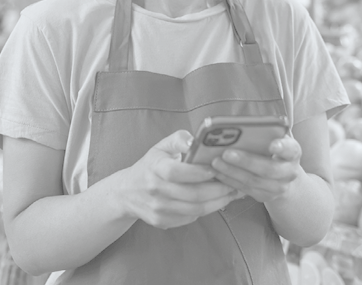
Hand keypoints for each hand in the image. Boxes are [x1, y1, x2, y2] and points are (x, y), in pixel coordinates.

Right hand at [120, 130, 240, 228]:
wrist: (127, 192)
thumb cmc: (150, 165)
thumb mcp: (161, 146)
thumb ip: (178, 139)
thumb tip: (195, 141)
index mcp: (154, 168)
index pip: (177, 172)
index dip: (198, 172)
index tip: (216, 168)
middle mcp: (155, 190)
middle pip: (192, 194)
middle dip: (217, 190)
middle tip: (234, 182)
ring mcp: (158, 209)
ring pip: (195, 209)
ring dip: (217, 202)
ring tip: (231, 192)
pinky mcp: (163, 222)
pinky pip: (190, 218)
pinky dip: (207, 210)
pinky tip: (216, 201)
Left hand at [210, 135, 301, 203]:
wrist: (284, 177)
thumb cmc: (274, 151)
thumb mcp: (276, 139)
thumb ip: (265, 134)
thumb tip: (239, 127)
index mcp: (293, 152)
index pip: (290, 149)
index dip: (282, 147)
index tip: (272, 145)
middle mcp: (289, 172)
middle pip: (268, 169)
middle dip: (246, 161)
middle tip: (226, 153)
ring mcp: (278, 187)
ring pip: (253, 181)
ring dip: (232, 172)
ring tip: (216, 162)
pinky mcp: (265, 196)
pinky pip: (245, 189)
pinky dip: (229, 180)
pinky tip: (217, 172)